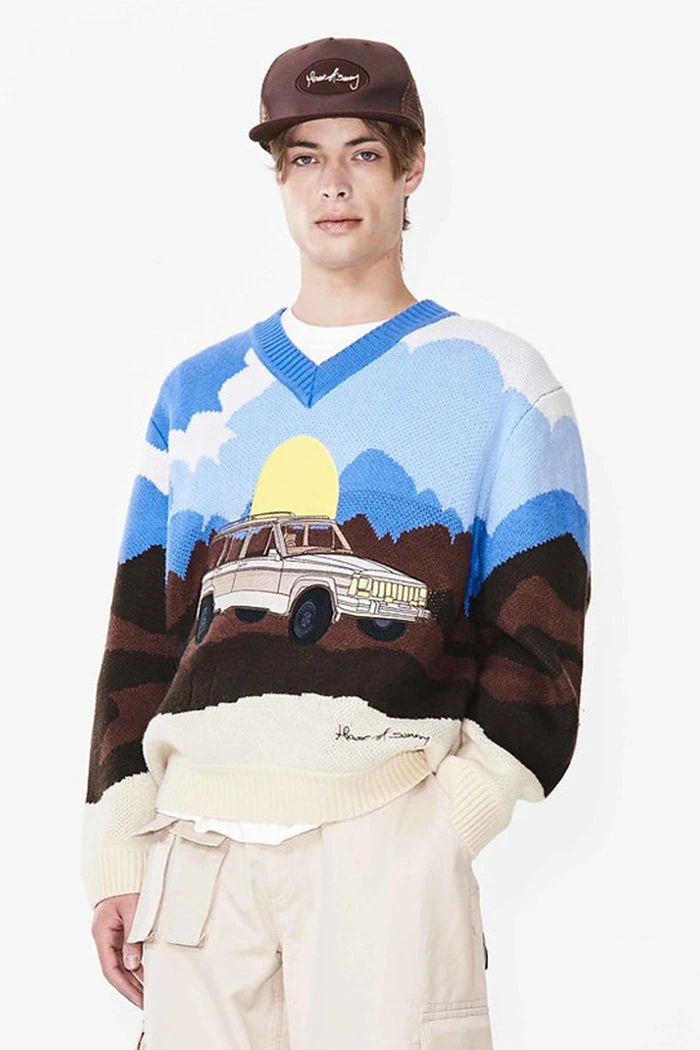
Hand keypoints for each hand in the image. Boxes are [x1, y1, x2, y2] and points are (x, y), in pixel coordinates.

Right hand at [91, 892, 143, 1007]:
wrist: (121, 865)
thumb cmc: (126, 884)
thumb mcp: (132, 909)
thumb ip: (133, 936)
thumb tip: (133, 965)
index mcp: (102, 933)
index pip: (111, 969)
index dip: (125, 987)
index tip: (139, 1000)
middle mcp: (104, 937)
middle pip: (116, 970)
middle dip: (131, 988)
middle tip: (147, 1003)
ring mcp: (112, 934)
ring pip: (122, 963)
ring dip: (135, 978)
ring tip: (150, 992)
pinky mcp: (121, 930)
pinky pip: (127, 952)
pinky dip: (137, 964)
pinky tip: (148, 972)